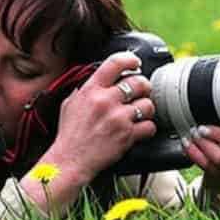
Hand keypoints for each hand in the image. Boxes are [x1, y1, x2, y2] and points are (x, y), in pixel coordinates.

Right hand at [46, 52, 157, 188]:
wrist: (70, 160)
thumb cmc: (70, 134)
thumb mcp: (70, 103)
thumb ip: (86, 89)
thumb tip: (99, 80)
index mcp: (91, 89)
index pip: (115, 63)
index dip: (130, 59)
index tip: (135, 62)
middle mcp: (106, 101)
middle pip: (138, 82)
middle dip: (144, 85)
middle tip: (142, 90)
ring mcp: (118, 118)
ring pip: (147, 104)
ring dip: (147, 108)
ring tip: (141, 112)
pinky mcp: (127, 136)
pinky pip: (149, 126)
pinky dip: (148, 128)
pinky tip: (141, 129)